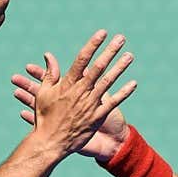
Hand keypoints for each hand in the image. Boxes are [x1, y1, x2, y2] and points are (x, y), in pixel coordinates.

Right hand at [15, 30, 136, 158]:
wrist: (50, 143)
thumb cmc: (45, 117)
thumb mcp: (43, 93)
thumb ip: (49, 74)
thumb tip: (49, 55)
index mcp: (68, 84)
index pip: (82, 59)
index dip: (93, 45)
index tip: (102, 33)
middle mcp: (81, 92)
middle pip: (98, 67)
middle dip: (110, 51)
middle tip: (121, 38)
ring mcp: (90, 104)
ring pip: (108, 82)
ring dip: (120, 68)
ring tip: (130, 56)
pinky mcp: (97, 117)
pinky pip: (113, 102)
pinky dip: (124, 92)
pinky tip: (134, 83)